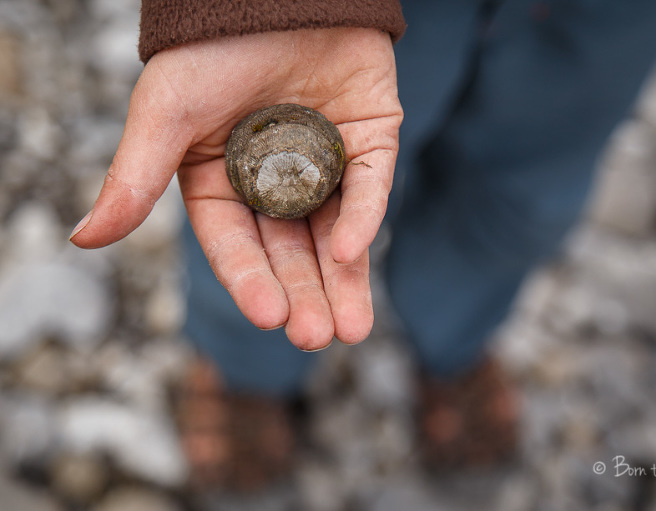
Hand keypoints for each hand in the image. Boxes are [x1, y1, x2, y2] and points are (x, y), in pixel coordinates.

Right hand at [69, 28, 402, 350]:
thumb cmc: (211, 48)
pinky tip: (352, 251)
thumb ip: (134, 178)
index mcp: (224, 181)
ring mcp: (327, 161)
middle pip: (290, 249)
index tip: (268, 316)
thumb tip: (82, 240)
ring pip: (335, 232)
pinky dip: (365, 216)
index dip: (251, 279)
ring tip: (349, 329)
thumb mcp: (166, 114)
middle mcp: (277, 180)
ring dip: (343, 279)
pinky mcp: (371, 138)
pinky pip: (370, 184)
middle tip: (316, 337)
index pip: (237, 243)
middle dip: (304, 293)